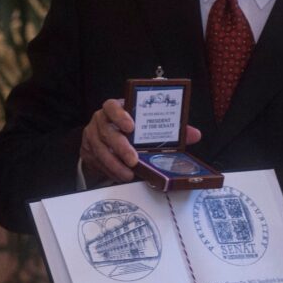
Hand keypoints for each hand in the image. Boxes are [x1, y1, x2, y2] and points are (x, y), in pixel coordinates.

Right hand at [79, 99, 200, 185]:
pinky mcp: (87, 151)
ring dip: (114, 164)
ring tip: (128, 174)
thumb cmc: (131, 130)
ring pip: (99, 150)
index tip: (131, 126)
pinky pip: (96, 162)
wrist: (105, 140)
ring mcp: (91, 136)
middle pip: (106, 131)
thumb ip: (169, 129)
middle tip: (133, 160)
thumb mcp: (147, 126)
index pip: (111, 106)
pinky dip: (109, 171)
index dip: (120, 115)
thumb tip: (194, 134)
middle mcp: (99, 120)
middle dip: (120, 147)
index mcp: (114, 109)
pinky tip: (120, 176)